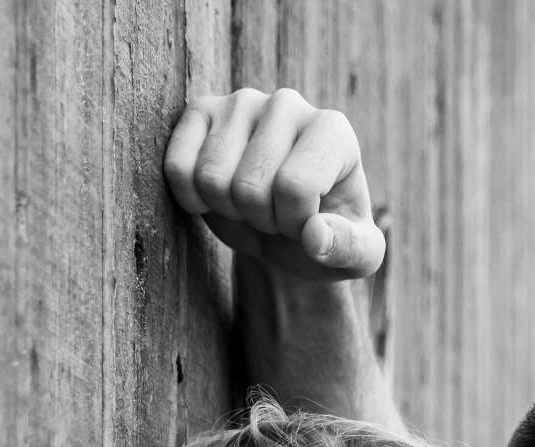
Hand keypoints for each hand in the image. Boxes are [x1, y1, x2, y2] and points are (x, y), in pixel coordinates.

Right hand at [163, 87, 385, 279]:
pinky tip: (215, 197)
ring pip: (211, 178)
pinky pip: (177, 167)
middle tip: (276, 218)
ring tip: (251, 206)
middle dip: (261, 220)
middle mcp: (289, 104)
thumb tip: (314, 237)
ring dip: (228, 211)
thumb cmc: (325, 236)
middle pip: (249, 186)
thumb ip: (350, 249)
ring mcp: (241, 102)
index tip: (307, 225)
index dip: (294, 224)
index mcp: (334, 131)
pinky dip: (191, 198)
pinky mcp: (200, 111)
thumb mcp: (358, 256)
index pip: (296, 186)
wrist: (287, 231)